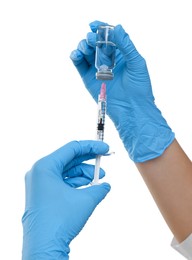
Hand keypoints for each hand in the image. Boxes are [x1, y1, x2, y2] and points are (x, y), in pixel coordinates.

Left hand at [22, 140, 110, 259]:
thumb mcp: (85, 200)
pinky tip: (90, 188)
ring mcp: (40, 184)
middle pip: (69, 159)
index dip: (91, 147)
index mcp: (45, 166)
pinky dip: (77, 183)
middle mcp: (39, 172)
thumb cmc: (59, 220)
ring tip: (100, 180)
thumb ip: (99, 188)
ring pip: (67, 172)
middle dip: (89, 161)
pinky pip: (62, 182)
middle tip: (105, 159)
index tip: (106, 148)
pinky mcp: (43, 194)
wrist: (44, 247)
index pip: (72, 149)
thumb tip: (106, 186)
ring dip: (85, 174)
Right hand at [70, 20, 174, 161]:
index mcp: (121, 54)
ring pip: (85, 52)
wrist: (132, 109)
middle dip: (91, 37)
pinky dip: (75, 57)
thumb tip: (117, 27)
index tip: (94, 24)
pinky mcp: (88, 79)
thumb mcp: (136, 62)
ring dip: (82, 46)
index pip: (109, 37)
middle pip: (95, 43)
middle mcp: (108, 60)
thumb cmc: (139, 87)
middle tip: (91, 39)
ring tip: (85, 47)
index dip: (101, 28)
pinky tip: (76, 54)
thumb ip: (126, 45)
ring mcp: (97, 69)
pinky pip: (79, 65)